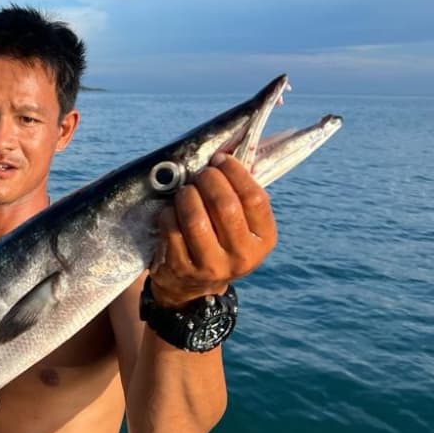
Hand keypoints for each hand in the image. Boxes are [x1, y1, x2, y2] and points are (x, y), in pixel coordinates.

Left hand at [149, 154, 275, 307]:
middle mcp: (242, 256)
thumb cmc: (219, 240)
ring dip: (187, 195)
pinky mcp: (183, 269)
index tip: (221, 159)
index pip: (255, 197)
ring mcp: (212, 266)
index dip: (235, 172)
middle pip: (225, 205)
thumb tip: (233, 146)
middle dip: (208, 180)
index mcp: (264, 240)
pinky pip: (172, 230)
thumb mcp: (241, 224)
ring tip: (185, 190)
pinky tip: (172, 210)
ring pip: (196, 218)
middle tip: (200, 174)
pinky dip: (169, 213)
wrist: (194, 286)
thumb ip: (240, 192)